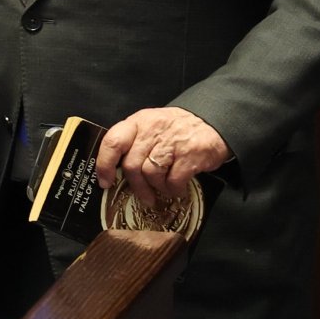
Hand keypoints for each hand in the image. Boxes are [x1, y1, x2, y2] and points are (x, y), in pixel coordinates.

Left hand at [96, 106, 230, 208]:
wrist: (214, 121)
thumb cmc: (178, 129)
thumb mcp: (152, 126)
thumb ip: (135, 143)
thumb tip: (115, 172)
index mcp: (139, 122)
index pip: (113, 141)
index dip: (105, 164)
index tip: (106, 182)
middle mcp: (152, 129)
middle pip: (132, 165)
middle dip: (137, 187)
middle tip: (145, 197)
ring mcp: (171, 142)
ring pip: (150, 174)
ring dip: (157, 187)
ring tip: (166, 187)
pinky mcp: (189, 155)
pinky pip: (172, 181)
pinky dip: (174, 189)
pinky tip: (179, 186)